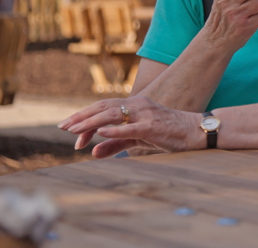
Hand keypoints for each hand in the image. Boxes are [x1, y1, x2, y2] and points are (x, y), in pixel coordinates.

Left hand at [58, 96, 203, 158]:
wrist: (194, 131)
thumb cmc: (168, 133)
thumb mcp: (138, 139)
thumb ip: (116, 144)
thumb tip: (93, 152)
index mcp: (134, 105)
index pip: (104, 108)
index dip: (84, 117)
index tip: (68, 129)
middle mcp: (138, 105)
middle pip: (104, 107)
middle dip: (81, 117)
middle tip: (62, 127)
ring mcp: (146, 114)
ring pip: (113, 114)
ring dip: (91, 123)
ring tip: (74, 131)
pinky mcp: (153, 126)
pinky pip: (131, 127)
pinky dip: (115, 129)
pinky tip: (100, 132)